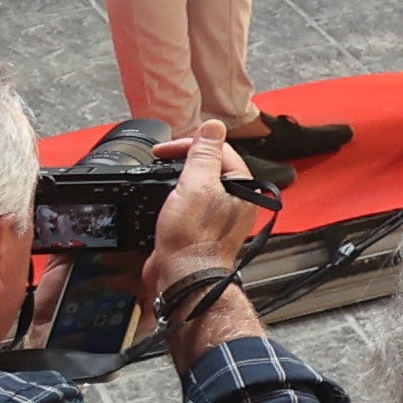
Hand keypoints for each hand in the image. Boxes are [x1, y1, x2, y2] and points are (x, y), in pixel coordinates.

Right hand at [140, 132, 277, 287]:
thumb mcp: (197, 186)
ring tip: (159, 177)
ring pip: (197, 184)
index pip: (219, 149)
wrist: (183, 276)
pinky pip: (189, 203)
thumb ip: (205, 154)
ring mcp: (219, 214)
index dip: (189, 144)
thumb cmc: (193, 238)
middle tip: (161, 160)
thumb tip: (213, 125)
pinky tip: (162, 199)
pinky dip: (174, 197)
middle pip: (209, 166)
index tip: (165, 150)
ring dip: (177, 178)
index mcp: (243, 187)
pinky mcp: (201, 227)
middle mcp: (236, 200)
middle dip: (183, 160)